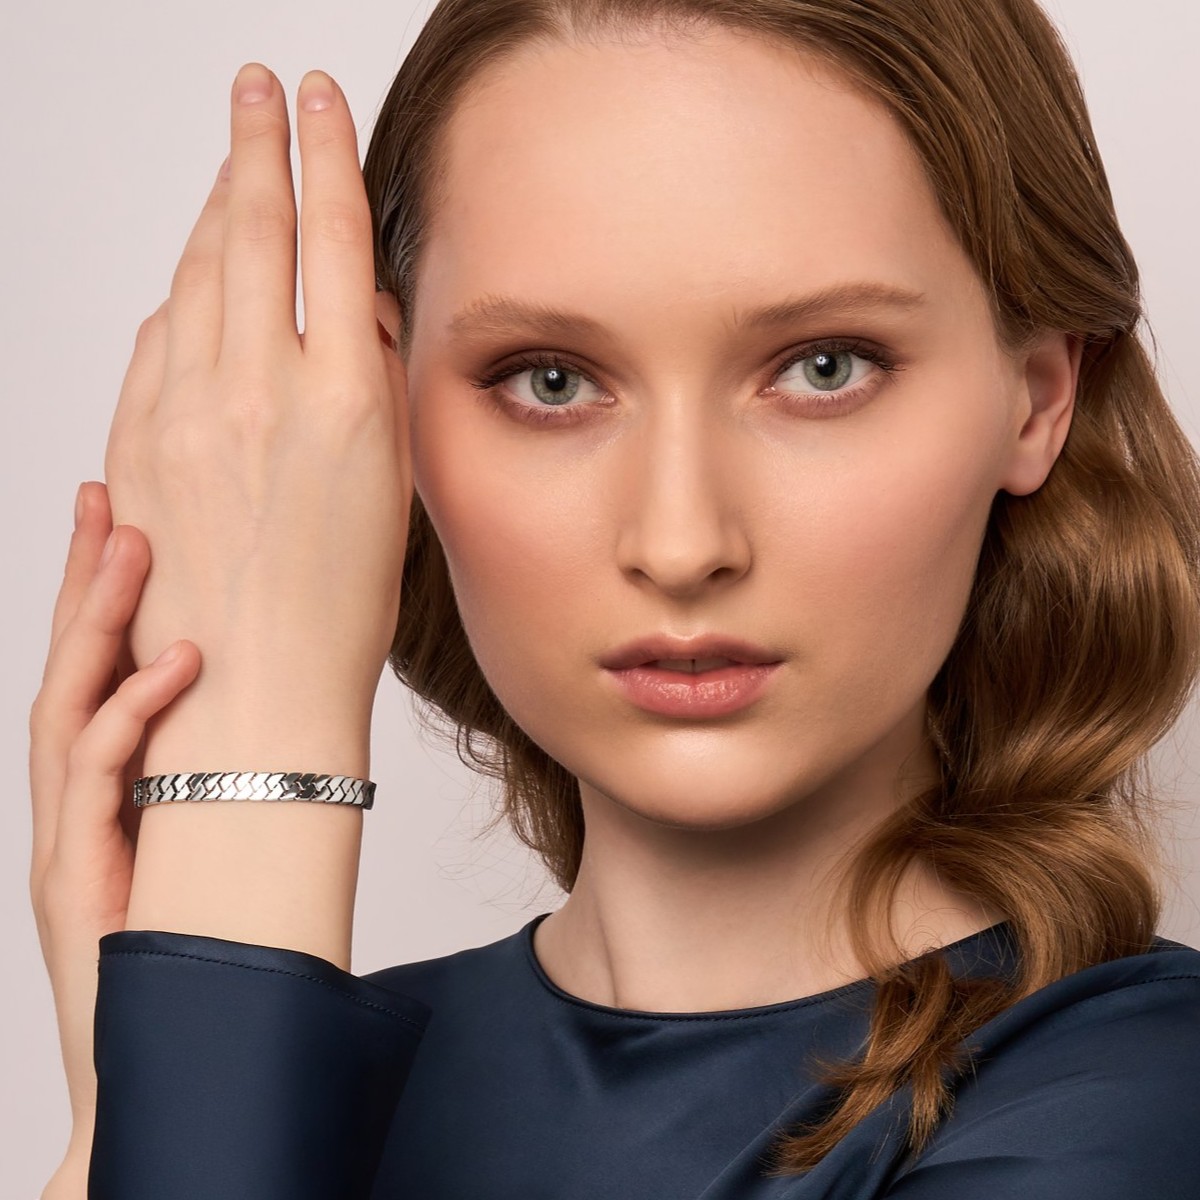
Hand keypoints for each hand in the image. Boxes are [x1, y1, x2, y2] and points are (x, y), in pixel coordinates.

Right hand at [28, 481, 200, 1152]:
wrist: (155, 1052)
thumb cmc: (188, 944)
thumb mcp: (213, 839)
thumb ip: (227, 771)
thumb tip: (295, 703)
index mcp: (106, 783)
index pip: (97, 670)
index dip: (102, 596)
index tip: (121, 516)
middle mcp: (73, 797)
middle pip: (66, 669)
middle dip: (80, 582)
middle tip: (104, 501)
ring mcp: (65, 831)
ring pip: (66, 702)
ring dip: (96, 622)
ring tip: (130, 547)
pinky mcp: (71, 872)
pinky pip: (96, 774)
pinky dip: (131, 712)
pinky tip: (175, 664)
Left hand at [105, 63, 409, 769]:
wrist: (252, 695)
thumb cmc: (339, 612)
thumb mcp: (391, 487)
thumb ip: (374, 383)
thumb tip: (356, 308)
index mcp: (342, 401)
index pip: (331, 237)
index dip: (323, 152)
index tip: (315, 97)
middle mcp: (257, 391)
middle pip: (249, 228)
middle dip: (252, 142)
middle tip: (252, 88)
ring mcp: (183, 413)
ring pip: (194, 272)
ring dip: (212, 211)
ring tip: (228, 172)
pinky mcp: (135, 441)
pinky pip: (154, 338)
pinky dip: (178, 296)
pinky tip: (194, 285)